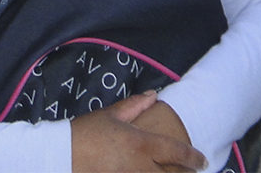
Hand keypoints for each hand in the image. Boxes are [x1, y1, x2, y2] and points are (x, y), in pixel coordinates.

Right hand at [71, 94, 206, 172]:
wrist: (57, 156)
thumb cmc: (84, 133)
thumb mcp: (110, 116)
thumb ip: (134, 106)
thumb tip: (153, 95)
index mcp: (140, 144)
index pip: (175, 151)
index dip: (192, 157)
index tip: (203, 160)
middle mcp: (138, 166)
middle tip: (194, 172)